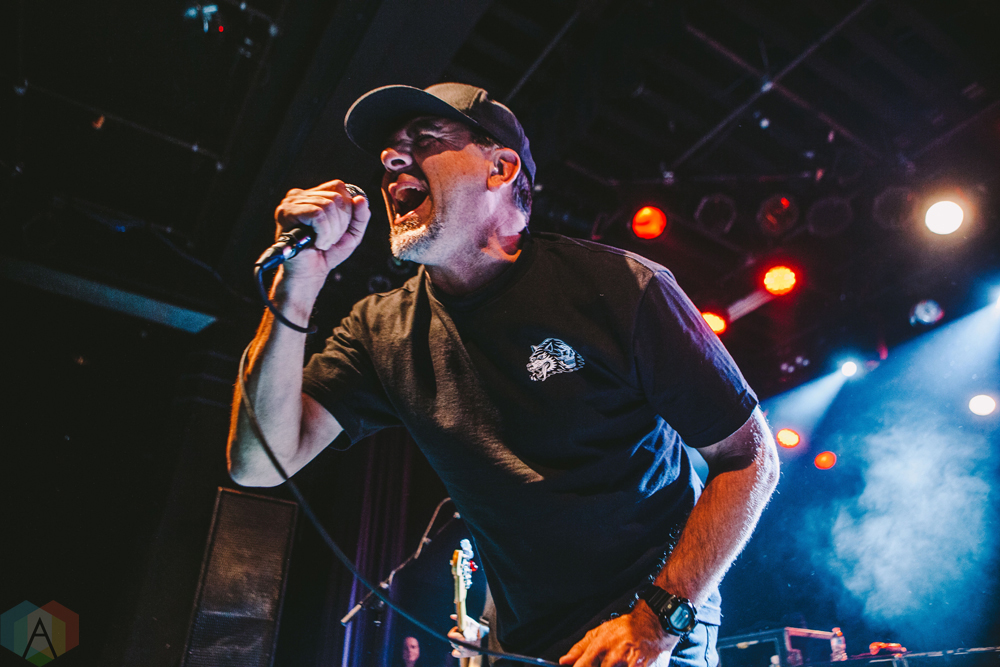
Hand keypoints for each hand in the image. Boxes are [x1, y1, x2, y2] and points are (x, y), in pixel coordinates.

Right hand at [273, 179, 370, 287]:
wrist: (310, 273)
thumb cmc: (328, 253)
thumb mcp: (352, 233)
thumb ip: (361, 216)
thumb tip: (360, 199)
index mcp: (315, 195)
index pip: (338, 187)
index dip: (347, 209)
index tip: (339, 229)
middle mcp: (300, 195)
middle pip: (336, 197)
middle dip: (340, 224)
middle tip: (330, 239)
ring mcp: (291, 203)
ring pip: (327, 206)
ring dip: (331, 231)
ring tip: (323, 242)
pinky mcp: (286, 213)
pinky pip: (317, 215)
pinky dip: (323, 233)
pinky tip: (317, 243)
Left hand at [449, 614, 486, 657]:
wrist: (487, 641)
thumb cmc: (479, 631)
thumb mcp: (471, 622)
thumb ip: (460, 619)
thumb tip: (451, 616)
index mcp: (463, 638)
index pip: (450, 636)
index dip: (454, 630)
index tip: (458, 628)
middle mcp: (462, 646)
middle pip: (452, 640)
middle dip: (455, 635)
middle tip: (462, 632)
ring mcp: (463, 651)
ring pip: (453, 645)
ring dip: (456, 641)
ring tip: (463, 639)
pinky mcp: (464, 655)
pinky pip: (454, 653)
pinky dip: (456, 650)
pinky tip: (460, 646)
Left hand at [559, 603, 676, 666]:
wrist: (655, 623)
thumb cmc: (625, 628)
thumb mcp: (600, 632)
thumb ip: (580, 648)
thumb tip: (564, 661)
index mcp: (601, 644)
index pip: (583, 666)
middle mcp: (615, 654)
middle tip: (607, 662)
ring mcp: (630, 662)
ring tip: (618, 661)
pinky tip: (627, 664)